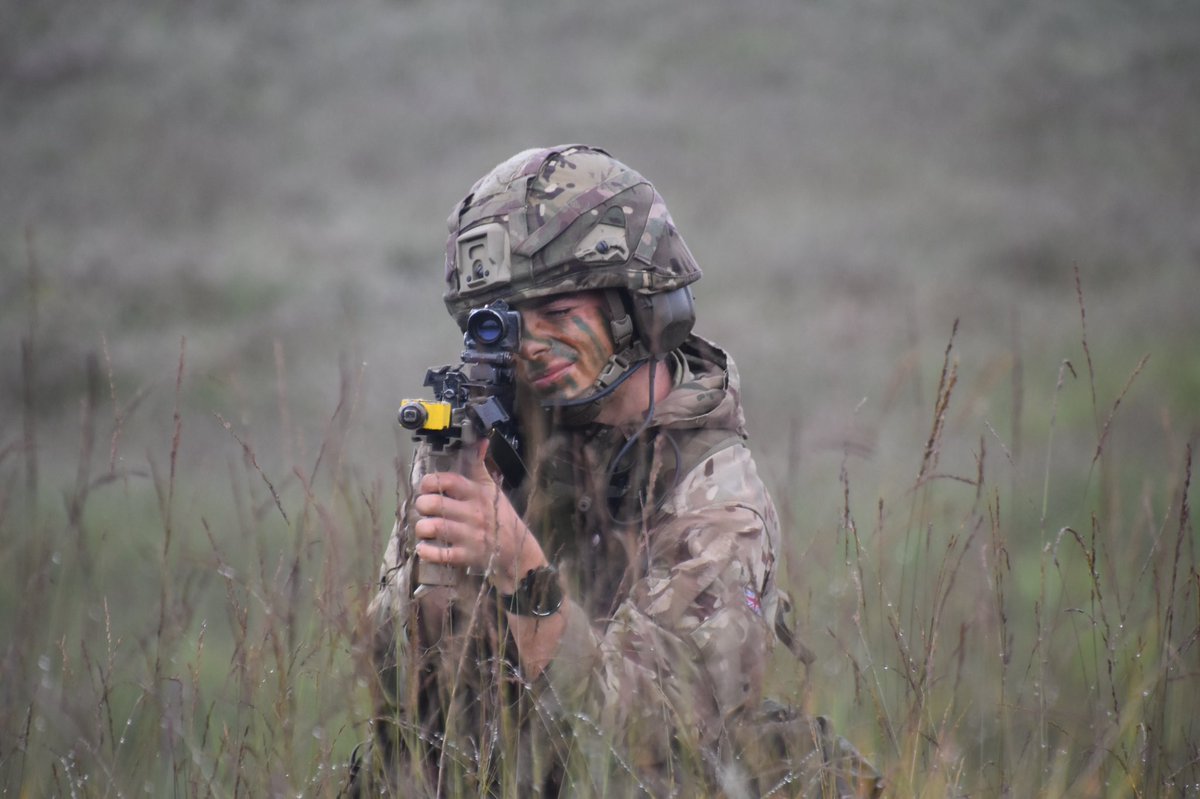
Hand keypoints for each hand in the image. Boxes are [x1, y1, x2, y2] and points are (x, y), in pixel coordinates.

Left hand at [412, 442, 546, 593]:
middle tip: (423, 509)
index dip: (430, 482)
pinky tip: (425, 548)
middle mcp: (472, 513)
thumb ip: (479, 466)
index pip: (448, 480)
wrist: (518, 549)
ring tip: (424, 528)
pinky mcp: (467, 556)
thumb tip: (480, 441)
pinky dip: (427, 552)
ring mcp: (469, 536)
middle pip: (434, 504)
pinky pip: (440, 554)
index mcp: (477, 494)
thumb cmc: (501, 517)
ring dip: (422, 528)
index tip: (425, 487)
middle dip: (422, 506)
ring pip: (434, 527)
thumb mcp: (492, 489)